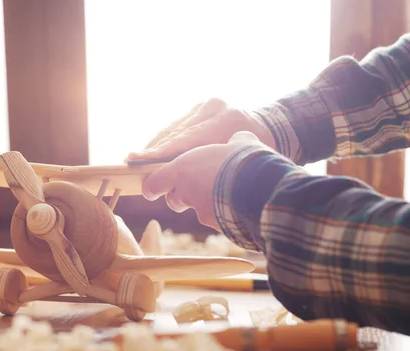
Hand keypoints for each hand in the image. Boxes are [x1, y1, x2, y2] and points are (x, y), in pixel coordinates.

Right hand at [126, 98, 274, 161]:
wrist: (276, 128)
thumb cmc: (259, 156)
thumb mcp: (239, 166)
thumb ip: (210, 170)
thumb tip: (178, 188)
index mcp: (227, 121)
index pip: (186, 140)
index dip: (161, 153)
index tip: (139, 160)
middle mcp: (214, 107)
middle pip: (175, 133)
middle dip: (154, 150)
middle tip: (133, 161)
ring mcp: (207, 104)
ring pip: (174, 127)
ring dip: (156, 145)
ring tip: (138, 158)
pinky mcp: (202, 106)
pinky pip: (178, 124)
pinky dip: (165, 139)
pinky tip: (153, 150)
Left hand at [141, 131, 265, 229]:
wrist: (263, 188)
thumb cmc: (246, 159)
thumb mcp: (239, 142)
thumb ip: (231, 141)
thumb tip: (238, 138)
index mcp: (183, 169)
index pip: (153, 184)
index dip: (153, 186)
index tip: (154, 187)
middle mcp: (187, 192)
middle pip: (173, 199)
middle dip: (182, 194)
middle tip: (198, 184)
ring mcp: (202, 212)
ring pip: (195, 210)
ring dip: (203, 204)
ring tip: (223, 193)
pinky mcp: (218, 225)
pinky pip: (216, 220)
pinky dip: (223, 214)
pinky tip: (238, 205)